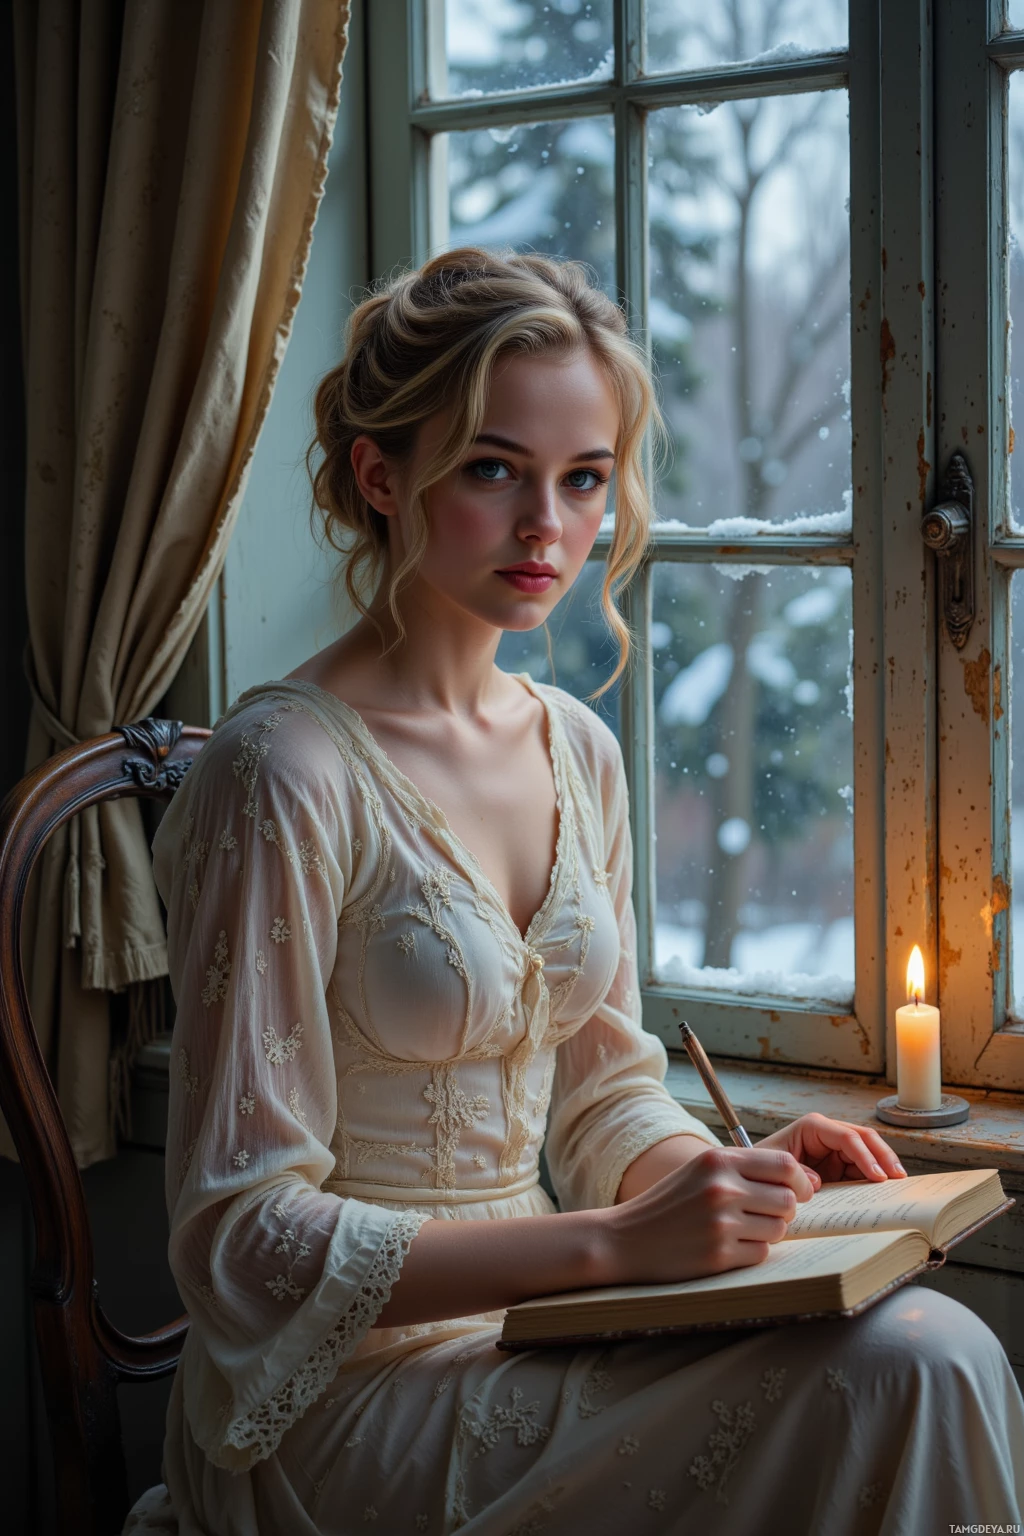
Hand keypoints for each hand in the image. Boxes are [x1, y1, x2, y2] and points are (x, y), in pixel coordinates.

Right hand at [603, 1144, 816, 1285]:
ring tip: (743, 1230)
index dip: (800, 1180)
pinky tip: (730, 1246)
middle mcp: (722, 1188)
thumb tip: (802, 1181)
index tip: (799, 1191)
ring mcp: (721, 1223)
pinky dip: (752, 1252)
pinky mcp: (719, 1255)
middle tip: (768, 1214)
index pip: (784, 1164)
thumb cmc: (669, 1204)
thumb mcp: (700, 1171)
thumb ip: (743, 1169)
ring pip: (779, 1229)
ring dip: (769, 1232)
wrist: (625, 1239)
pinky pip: (761, 1253)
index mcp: (718, 1160)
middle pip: (788, 1199)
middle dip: (786, 1210)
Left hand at [757, 1112, 906, 1183]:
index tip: (877, 1176)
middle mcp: (828, 1135)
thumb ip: (795, 1171)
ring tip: (897, 1186)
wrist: (753, 1178)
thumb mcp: (772, 1165)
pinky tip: (883, 1192)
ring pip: (868, 1154)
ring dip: (883, 1168)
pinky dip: (873, 1180)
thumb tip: (817, 1181)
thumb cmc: (759, 1165)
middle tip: (898, 1178)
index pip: (847, 1137)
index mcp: (813, 1127)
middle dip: (883, 1156)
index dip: (865, 1155)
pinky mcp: (838, 1167)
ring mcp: (835, 1151)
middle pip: (865, 1139)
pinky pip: (861, 1171)